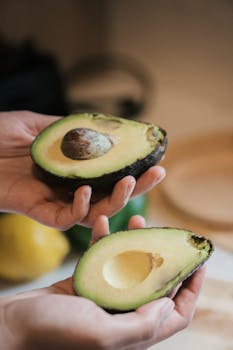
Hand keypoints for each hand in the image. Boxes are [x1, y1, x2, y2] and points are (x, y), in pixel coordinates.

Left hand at [0, 111, 164, 229]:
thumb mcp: (40, 124)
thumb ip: (69, 128)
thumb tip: (101, 126)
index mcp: (72, 168)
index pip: (109, 172)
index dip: (131, 166)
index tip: (152, 156)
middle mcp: (69, 187)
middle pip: (110, 194)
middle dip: (137, 186)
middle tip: (158, 172)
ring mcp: (56, 200)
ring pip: (95, 211)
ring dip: (117, 200)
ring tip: (131, 181)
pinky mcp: (39, 211)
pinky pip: (67, 218)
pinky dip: (81, 208)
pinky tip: (86, 191)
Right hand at [0, 215, 205, 349]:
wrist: (14, 324)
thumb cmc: (52, 334)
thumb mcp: (101, 334)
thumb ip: (140, 324)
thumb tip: (170, 305)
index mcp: (132, 332)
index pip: (176, 314)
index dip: (192, 290)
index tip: (198, 263)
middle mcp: (122, 315)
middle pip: (155, 285)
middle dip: (164, 258)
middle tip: (168, 234)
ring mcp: (105, 298)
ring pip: (131, 267)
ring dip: (135, 244)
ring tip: (137, 220)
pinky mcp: (88, 283)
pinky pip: (104, 260)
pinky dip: (105, 241)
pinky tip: (102, 222)